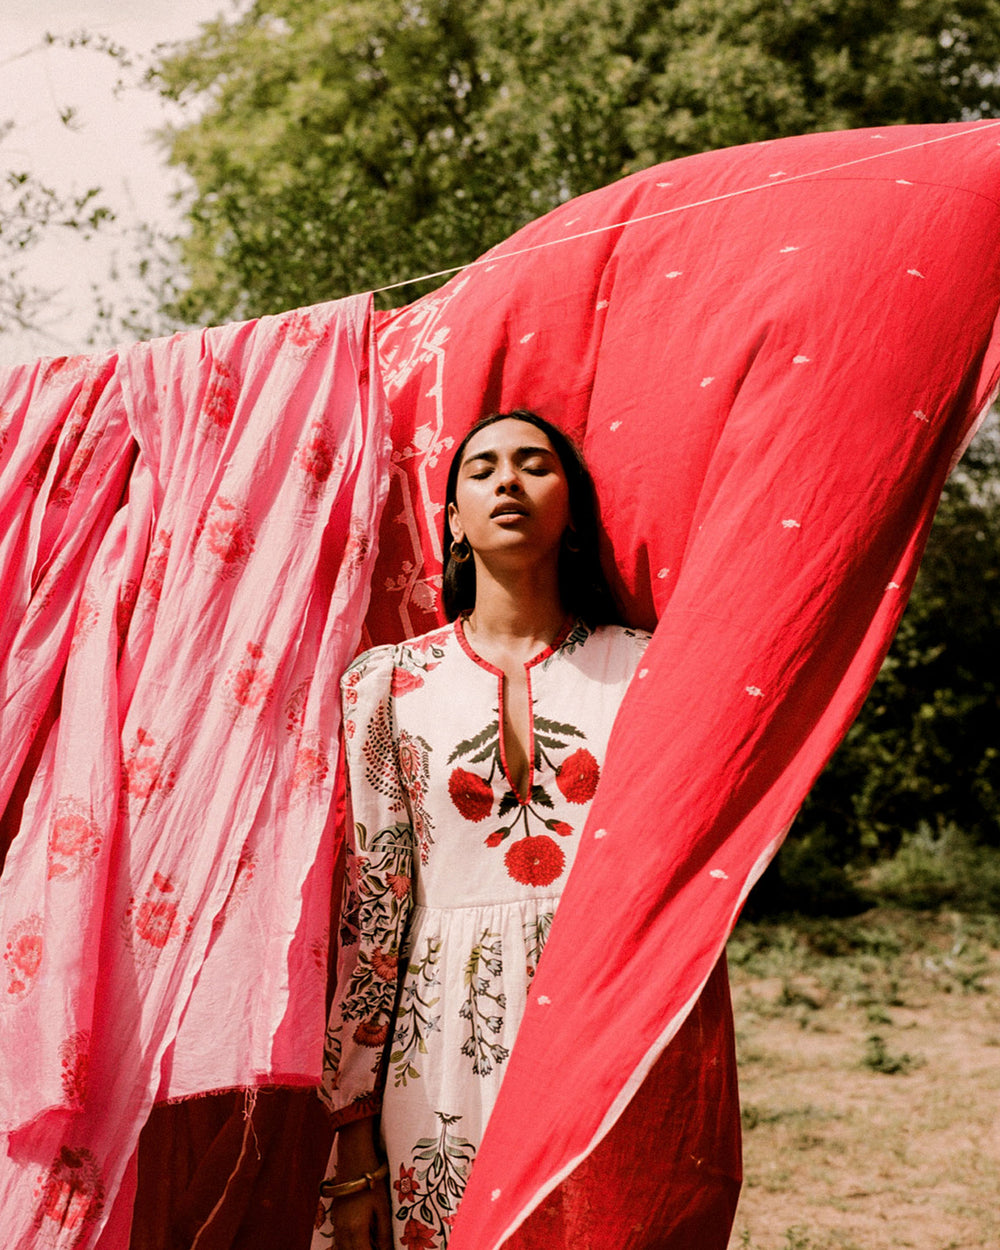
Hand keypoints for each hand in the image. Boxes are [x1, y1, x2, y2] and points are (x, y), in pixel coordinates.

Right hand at [330, 1118, 393, 1249]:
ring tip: (372, 1244)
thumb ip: (384, 1234)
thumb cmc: (372, 1180)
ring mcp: (336, 1226)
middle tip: (380, 1247)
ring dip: (357, 1249)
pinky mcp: (335, 1219)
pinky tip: (360, 1242)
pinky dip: (347, 1247)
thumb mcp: (383, 1207)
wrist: (353, 1157)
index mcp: (355, 1232)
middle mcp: (341, 1233)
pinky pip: (337, 1243)